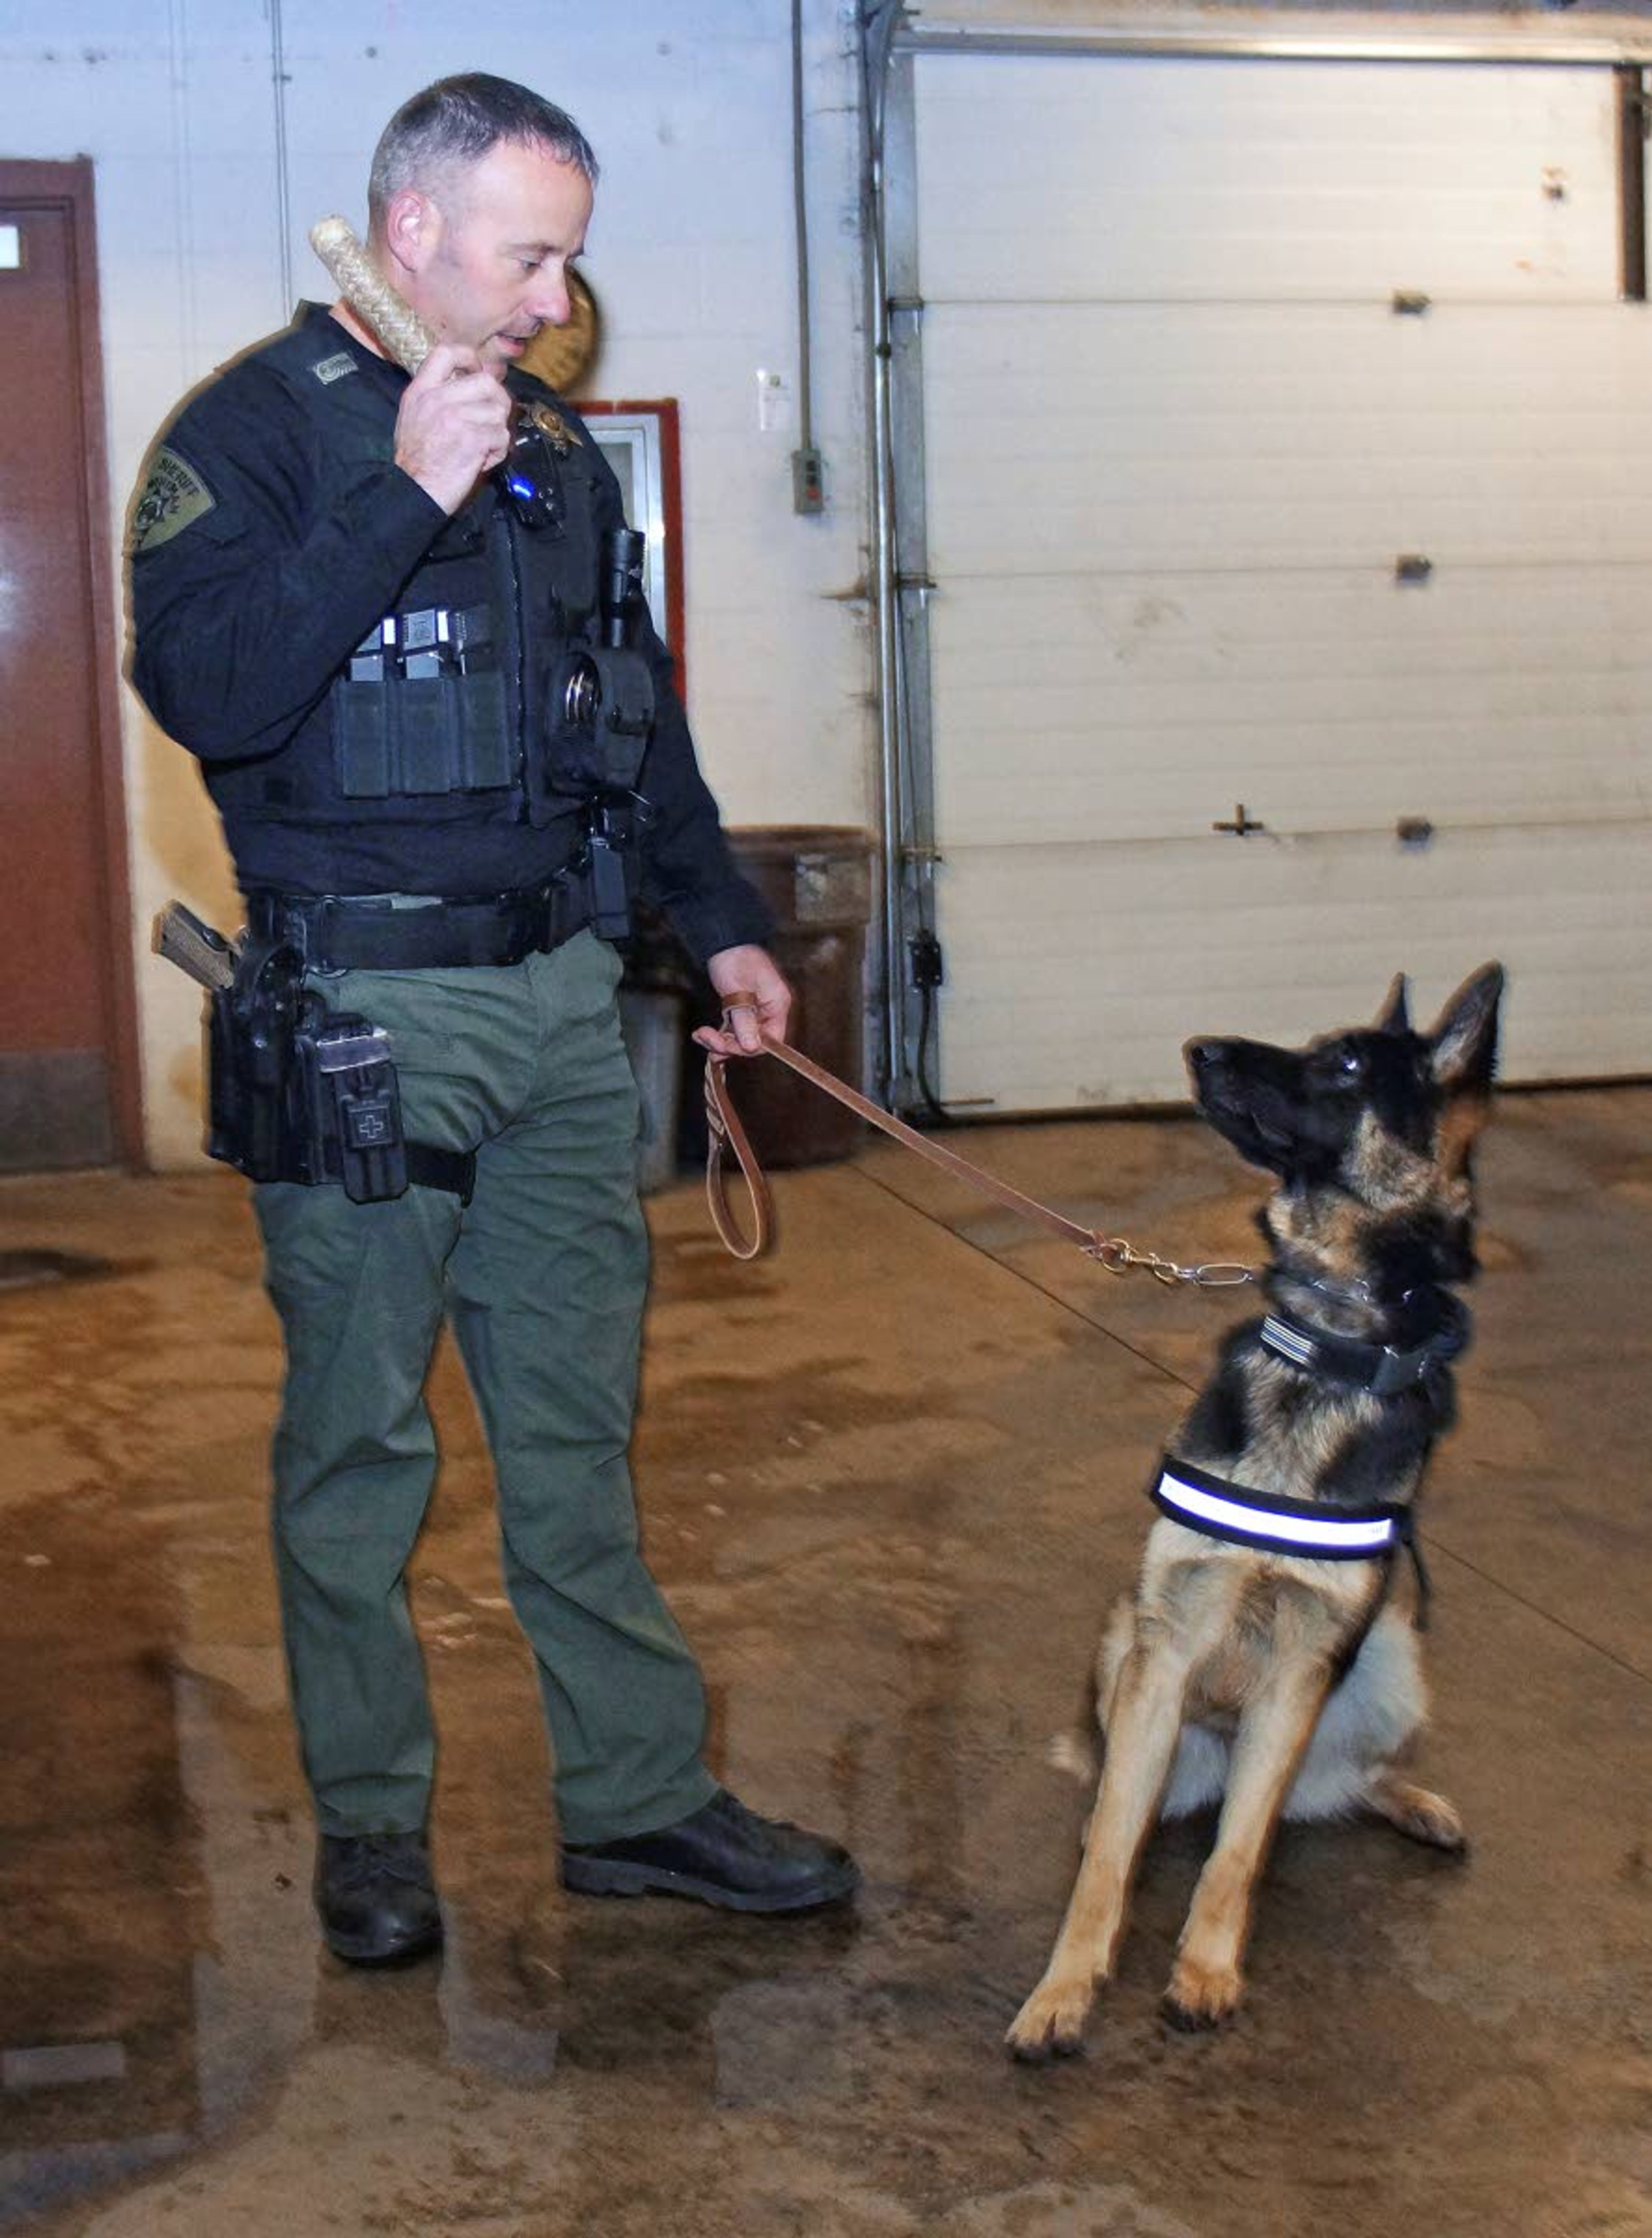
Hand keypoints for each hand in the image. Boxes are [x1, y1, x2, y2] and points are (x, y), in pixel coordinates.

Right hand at [394, 342, 512, 513]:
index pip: (446, 352)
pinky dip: (498, 452)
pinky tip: (483, 461)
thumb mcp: (413, 417)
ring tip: (482, 447)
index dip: (470, 358)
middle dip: (498, 400)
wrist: (413, 491)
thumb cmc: (416, 462)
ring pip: (498, 411)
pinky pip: (501, 436)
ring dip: (497, 432)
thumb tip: (467, 384)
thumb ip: (436, 396)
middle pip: (486, 381)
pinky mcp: (473, 439)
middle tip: (493, 418)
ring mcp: (456, 418)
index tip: (478, 372)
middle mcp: (437, 399)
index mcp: (421, 391)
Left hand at [694, 945, 791, 1057]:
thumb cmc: (734, 959)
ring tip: (701, 1036)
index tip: (726, 1046)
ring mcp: (756, 1010)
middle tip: (707, 1040)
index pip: (770, 1039)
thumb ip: (745, 1020)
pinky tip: (703, 1034)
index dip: (748, 1047)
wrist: (723, 940)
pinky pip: (733, 1029)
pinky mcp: (742, 1008)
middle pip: (753, 1040)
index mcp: (777, 1004)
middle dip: (728, 1044)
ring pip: (740, 1037)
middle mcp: (769, 1009)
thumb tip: (751, 1047)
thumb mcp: (738, 992)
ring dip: (719, 1041)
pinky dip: (718, 1033)